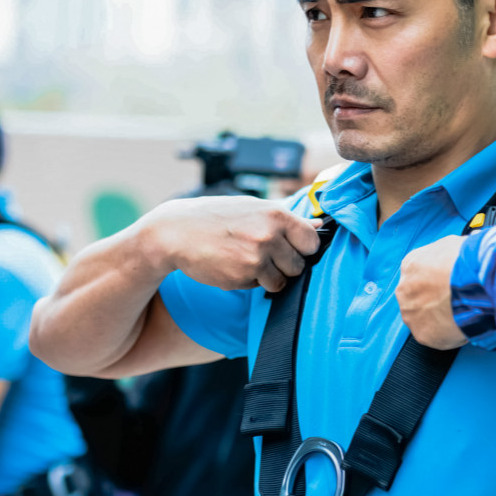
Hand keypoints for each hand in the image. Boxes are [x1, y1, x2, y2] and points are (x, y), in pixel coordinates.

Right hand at [145, 197, 320, 291]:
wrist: (176, 232)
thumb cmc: (216, 217)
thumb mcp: (251, 208)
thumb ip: (286, 218)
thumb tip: (318, 224)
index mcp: (275, 214)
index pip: (312, 241)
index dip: (303, 248)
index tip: (291, 247)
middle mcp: (269, 235)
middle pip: (298, 265)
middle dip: (284, 264)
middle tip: (263, 254)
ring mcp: (256, 258)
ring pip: (281, 281)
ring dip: (268, 276)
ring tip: (246, 259)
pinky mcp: (242, 277)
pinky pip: (259, 287)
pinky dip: (250, 281)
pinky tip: (233, 265)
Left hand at [396, 235, 468, 350]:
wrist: (472, 283)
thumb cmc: (465, 262)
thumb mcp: (454, 245)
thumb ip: (447, 254)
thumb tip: (457, 255)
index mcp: (411, 265)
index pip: (418, 276)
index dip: (436, 283)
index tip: (447, 287)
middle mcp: (404, 289)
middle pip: (418, 298)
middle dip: (434, 301)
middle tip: (455, 303)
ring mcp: (411, 313)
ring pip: (423, 319)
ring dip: (439, 319)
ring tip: (461, 315)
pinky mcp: (422, 334)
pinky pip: (435, 337)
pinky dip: (448, 335)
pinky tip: (462, 326)